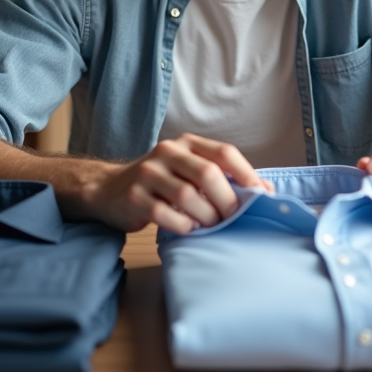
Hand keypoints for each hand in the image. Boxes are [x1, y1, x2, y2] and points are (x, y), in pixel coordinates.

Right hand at [84, 133, 271, 233]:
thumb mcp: (187, 170)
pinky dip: (184, 225)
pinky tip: (188, 228)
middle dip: (227, 200)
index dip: (247, 175)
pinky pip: (166, 214)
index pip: (224, 153)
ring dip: (206, 216)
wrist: (108, 190)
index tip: (262, 196)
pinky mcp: (134, 197)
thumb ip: (219, 176)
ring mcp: (148, 174)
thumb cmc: (159, 183)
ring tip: (210, 225)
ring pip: (188, 196)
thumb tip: (262, 192)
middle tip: (232, 217)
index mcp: (186, 143)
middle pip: (208, 174)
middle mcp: (167, 153)